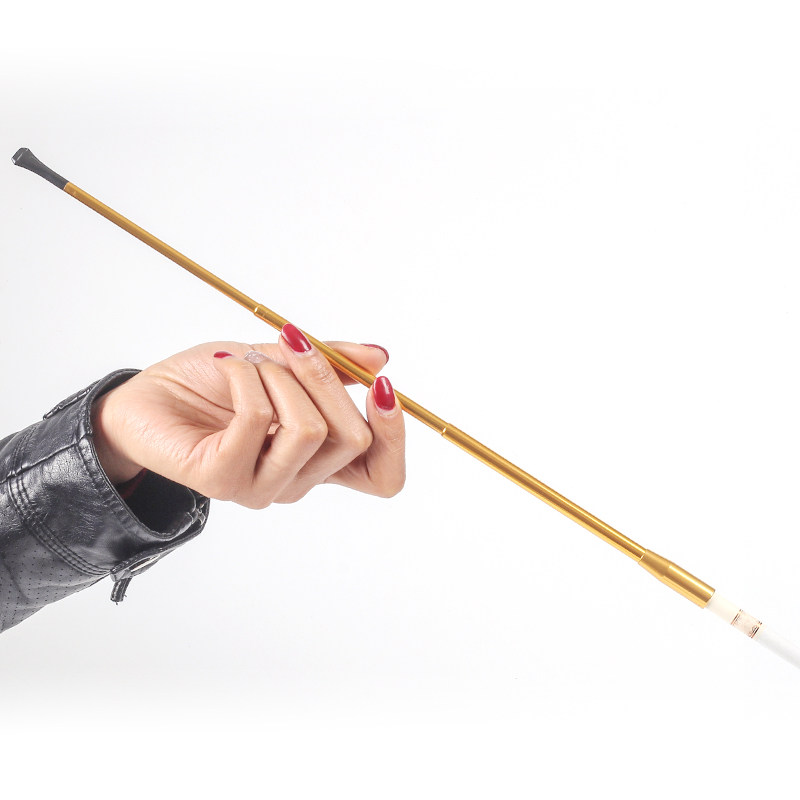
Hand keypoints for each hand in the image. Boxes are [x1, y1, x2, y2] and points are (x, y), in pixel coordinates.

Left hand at [91, 325, 404, 506]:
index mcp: (319, 459)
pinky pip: (257, 417)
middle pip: (351, 438)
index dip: (395, 435)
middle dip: (326, 376)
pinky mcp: (222, 480)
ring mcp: (260, 487)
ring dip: (281, 374)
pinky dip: (246, 375)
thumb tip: (379, 357)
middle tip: (293, 343)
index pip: (383, 475)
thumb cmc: (216, 383)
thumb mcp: (281, 362)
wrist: (147, 396)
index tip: (382, 386)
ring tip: (250, 361)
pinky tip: (227, 367)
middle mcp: (296, 481)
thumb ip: (331, 365)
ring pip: (308, 428)